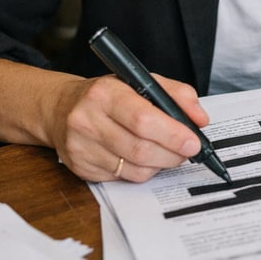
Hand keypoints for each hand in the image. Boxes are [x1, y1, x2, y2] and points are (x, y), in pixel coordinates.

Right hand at [47, 73, 209, 181]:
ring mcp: (81, 148)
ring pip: (135, 169)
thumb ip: (176, 94)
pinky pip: (124, 178)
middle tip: (188, 150)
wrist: (60, 108)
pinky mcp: (81, 168)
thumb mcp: (140, 81)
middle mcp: (88, 120)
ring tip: (168, 152)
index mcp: (105, 94)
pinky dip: (143, 171)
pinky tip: (144, 158)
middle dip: (173, 153)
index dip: (172, 134)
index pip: (143, 119)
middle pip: (141, 149)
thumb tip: (200, 119)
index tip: (193, 141)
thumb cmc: (107, 94)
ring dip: (160, 164)